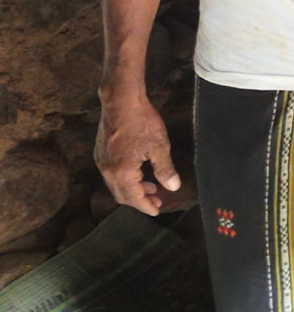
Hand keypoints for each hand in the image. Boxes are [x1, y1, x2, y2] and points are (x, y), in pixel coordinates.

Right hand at [95, 90, 180, 216]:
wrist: (120, 101)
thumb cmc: (141, 122)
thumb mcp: (159, 146)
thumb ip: (165, 169)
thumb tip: (173, 187)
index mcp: (121, 172)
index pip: (133, 198)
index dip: (145, 206)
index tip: (156, 211)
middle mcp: (107, 171)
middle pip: (122, 195)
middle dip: (139, 200)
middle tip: (156, 200)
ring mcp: (101, 162)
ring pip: (116, 185)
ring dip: (133, 189)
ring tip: (151, 187)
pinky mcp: (101, 153)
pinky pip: (112, 174)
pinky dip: (125, 179)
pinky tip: (138, 173)